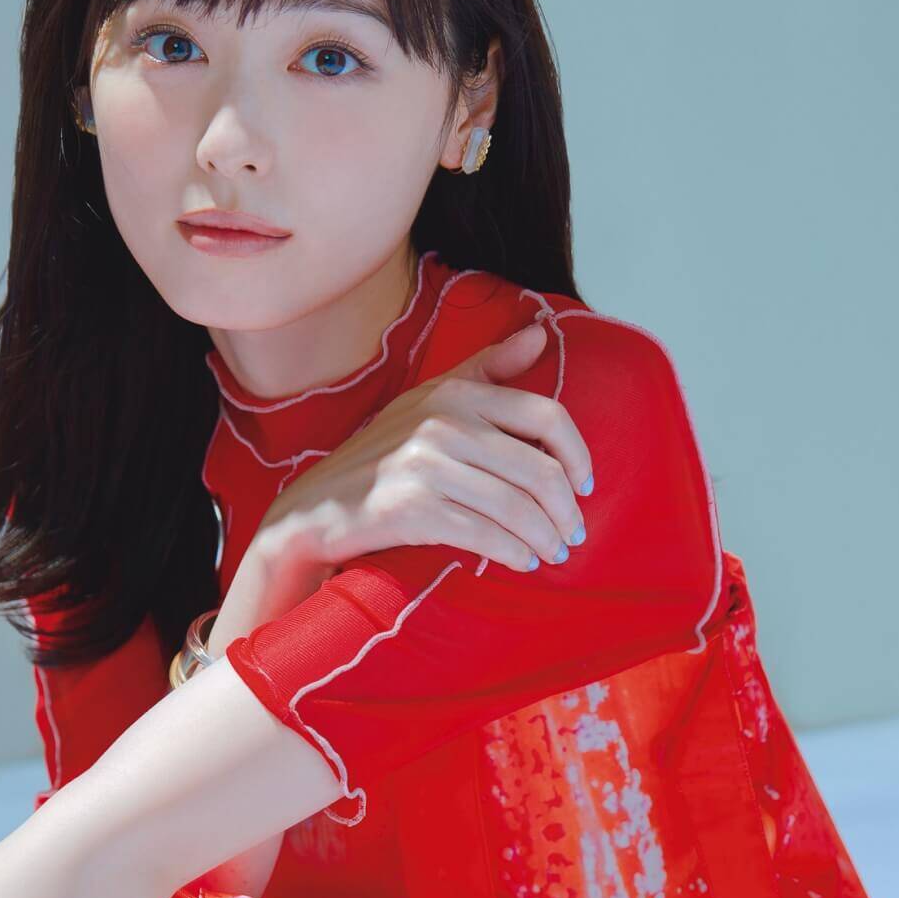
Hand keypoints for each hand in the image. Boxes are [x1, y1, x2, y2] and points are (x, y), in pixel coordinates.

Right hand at [254, 317, 593, 577]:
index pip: (546, 415)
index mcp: (455, 393)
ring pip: (516, 508)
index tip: (584, 484)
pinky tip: (523, 563)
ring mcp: (425, 467)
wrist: (314, 509)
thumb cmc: (380, 458)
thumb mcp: (429, 400)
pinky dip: (514, 553)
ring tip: (554, 551)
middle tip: (573, 533)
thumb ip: (487, 368)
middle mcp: (442, 424)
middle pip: (538, 470)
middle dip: (566, 510)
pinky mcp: (411, 510)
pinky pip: (484, 535)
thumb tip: (541, 335)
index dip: (577, 454)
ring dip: (546, 537)